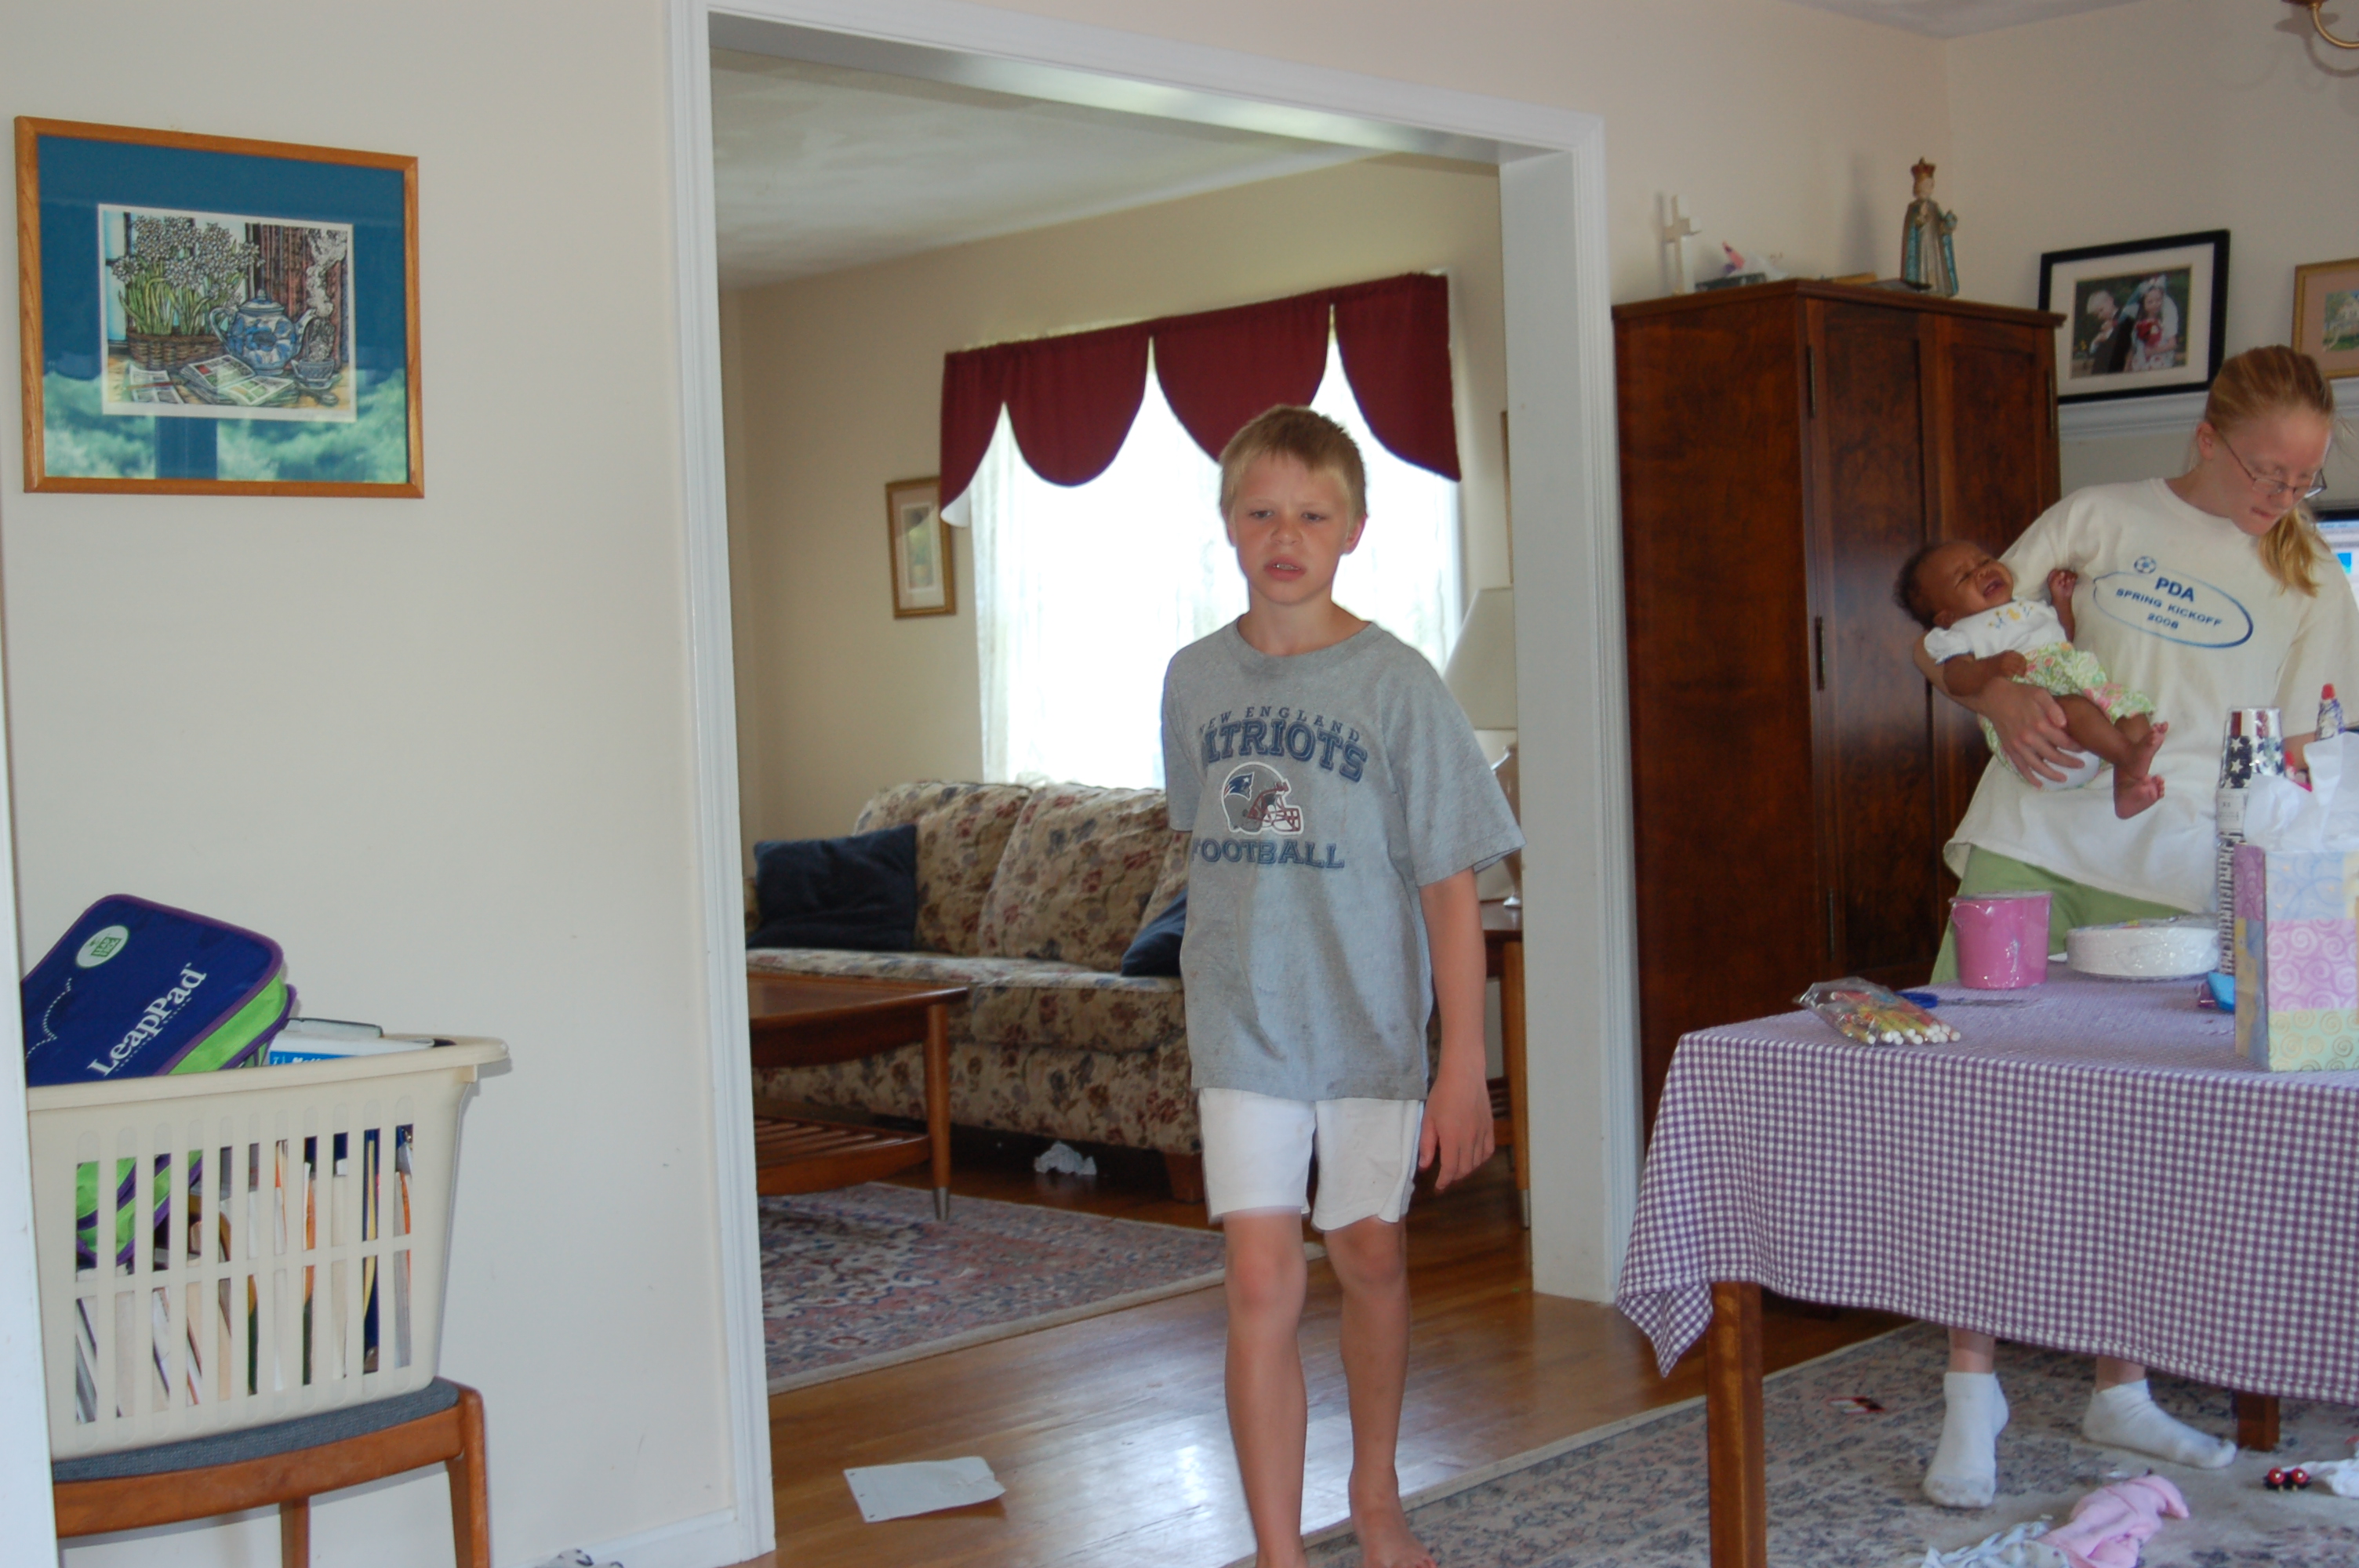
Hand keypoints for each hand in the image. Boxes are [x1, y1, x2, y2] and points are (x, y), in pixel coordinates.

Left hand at [1419, 1057, 1494, 1190]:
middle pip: (1464, 1169)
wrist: (1464, 1075)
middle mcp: (1470, 1139)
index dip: (1444, 1182)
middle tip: (1445, 1178)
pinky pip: (1488, 1151)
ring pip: (1477, 1162)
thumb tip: (1425, 1166)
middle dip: (1454, 1177)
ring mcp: (1482, 1134)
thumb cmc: (1442, 1095)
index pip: (1450, 1169)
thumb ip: (1426, 1145)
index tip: (1438, 1187)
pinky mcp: (1490, 1127)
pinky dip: (1480, 1159)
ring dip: (1466, 1170)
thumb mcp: (1428, 1119)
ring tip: (1456, 1168)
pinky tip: (1473, 1158)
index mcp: (1452, 1138)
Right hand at [1979, 676, 2081, 783]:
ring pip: (2038, 766)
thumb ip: (2054, 708)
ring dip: (2052, 775)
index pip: (2063, 741)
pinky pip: (2021, 767)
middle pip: (2054, 756)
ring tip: (2063, 778)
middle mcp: (2029, 738)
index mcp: (2040, 724)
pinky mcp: (2010, 749)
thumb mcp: (2040, 693)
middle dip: (2069, 762)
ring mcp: (2018, 746)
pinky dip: (2030, 777)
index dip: (2076, 747)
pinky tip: (2039, 784)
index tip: (2084, 749)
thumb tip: (2064, 724)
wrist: (1994, 697)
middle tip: (2081, 765)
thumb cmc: (2020, 694)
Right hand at [1997, 650, 2029, 676]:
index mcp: (2008, 653)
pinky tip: (2012, 676)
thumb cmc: (1995, 662)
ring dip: (2020, 673)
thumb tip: (2024, 662)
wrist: (1985, 667)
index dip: (2024, 662)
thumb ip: (2013, 657)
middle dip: (2024, 669)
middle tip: (2024, 672)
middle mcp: (2008, 657)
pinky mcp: (2003, 670)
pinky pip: (2012, 674)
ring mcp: (2005, 664)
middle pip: (2021, 664)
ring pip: (2017, 669)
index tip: (2025, 665)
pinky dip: (2013, 676)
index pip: (2021, 657)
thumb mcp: (2004, 656)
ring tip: (2022, 675)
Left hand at [2047, 568, 2077, 603]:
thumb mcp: (2053, 585)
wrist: (2063, 598)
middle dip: (2064, 576)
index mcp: (2052, 575)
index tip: (2059, 579)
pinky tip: (2071, 581)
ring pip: (2069, 571)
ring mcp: (2066, 576)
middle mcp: (2059, 574)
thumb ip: (2056, 577)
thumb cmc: (2056, 592)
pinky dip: (2074, 577)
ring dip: (2069, 577)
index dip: (2058, 574)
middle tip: (2063, 583)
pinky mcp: (2072, 578)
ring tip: (2067, 583)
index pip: (2056, 570)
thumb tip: (2062, 572)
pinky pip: (2074, 574)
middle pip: (2063, 570)